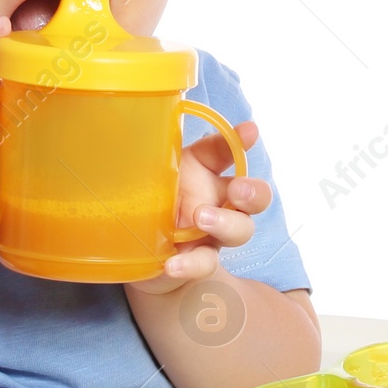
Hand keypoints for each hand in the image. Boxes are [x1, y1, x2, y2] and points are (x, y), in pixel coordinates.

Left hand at [125, 120, 270, 296]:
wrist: (137, 251)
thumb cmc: (147, 202)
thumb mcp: (146, 174)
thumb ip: (148, 155)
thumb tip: (132, 123)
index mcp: (204, 173)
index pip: (225, 151)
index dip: (239, 140)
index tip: (249, 131)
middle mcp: (217, 201)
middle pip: (254, 195)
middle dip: (254, 190)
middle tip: (238, 189)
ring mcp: (212, 233)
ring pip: (240, 229)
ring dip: (225, 222)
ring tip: (200, 219)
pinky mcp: (198, 261)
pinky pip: (203, 264)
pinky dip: (189, 265)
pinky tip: (172, 263)